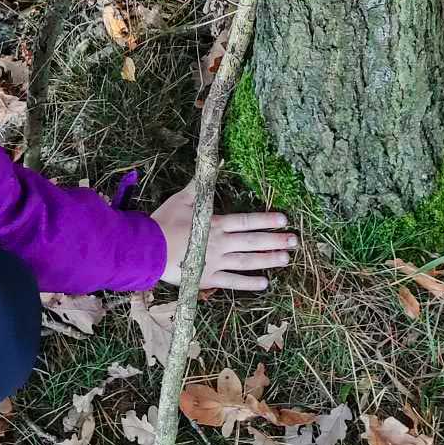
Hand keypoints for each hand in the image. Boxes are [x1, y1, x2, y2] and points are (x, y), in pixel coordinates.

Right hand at [152, 182, 296, 292]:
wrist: (148, 249)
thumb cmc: (164, 222)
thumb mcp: (182, 198)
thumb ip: (199, 184)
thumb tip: (209, 161)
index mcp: (216, 223)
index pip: (247, 221)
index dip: (267, 220)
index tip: (284, 220)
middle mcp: (221, 243)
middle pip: (253, 242)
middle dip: (275, 240)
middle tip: (295, 241)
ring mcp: (216, 262)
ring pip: (248, 262)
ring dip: (268, 260)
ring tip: (285, 259)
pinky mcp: (208, 278)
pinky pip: (233, 282)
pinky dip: (249, 283)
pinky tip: (264, 283)